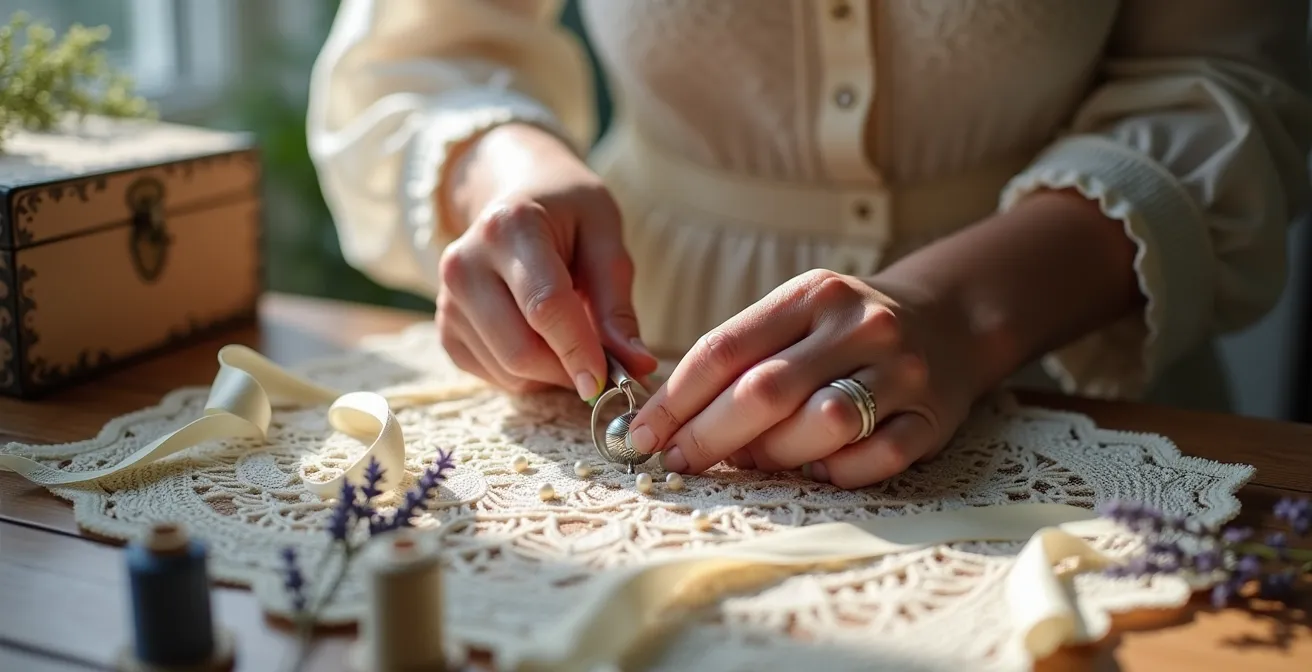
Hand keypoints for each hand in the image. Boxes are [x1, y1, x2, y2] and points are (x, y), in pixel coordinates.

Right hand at [435, 123, 656, 398]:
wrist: (513, 191)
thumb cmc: (567, 211)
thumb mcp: (604, 236)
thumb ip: (617, 303)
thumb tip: (638, 366)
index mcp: (509, 228)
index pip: (545, 306)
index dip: (579, 351)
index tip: (612, 381)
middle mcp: (465, 264)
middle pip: (520, 350)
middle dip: (569, 370)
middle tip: (603, 364)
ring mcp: (448, 300)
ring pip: (508, 371)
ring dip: (552, 374)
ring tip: (571, 339)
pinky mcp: (445, 330)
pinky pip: (493, 377)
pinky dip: (528, 375)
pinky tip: (541, 340)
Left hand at [625, 269, 984, 488]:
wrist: (948, 319)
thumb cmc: (842, 330)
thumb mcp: (794, 316)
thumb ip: (740, 359)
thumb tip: (670, 424)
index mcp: (812, 294)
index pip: (726, 348)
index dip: (675, 399)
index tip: (643, 434)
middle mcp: (860, 326)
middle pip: (766, 391)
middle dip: (708, 436)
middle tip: (678, 462)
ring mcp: (902, 371)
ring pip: (821, 426)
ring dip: (773, 455)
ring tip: (753, 460)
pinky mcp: (933, 417)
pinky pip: (874, 460)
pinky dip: (836, 472)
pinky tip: (817, 467)